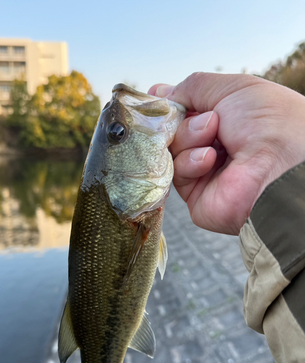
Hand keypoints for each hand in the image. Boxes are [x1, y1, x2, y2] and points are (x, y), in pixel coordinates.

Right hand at [148, 73, 304, 234]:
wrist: (281, 163)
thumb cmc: (268, 121)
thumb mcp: (231, 88)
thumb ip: (193, 87)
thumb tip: (159, 92)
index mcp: (224, 121)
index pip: (185, 113)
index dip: (171, 106)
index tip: (158, 98)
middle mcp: (213, 148)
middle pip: (174, 132)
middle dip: (183, 121)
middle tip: (207, 119)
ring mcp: (204, 174)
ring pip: (172, 151)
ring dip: (189, 137)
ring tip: (213, 135)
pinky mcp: (196, 197)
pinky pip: (176, 175)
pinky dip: (191, 162)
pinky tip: (210, 159)